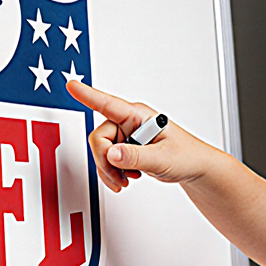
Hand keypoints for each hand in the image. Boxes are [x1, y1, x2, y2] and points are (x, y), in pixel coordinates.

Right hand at [66, 81, 217, 191]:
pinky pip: (108, 160)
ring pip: (102, 152)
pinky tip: (127, 177)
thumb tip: (111, 154)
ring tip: (127, 179)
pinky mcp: (127, 148)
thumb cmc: (187, 155)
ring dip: (110, 170)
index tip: (71, 86)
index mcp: (139, 116)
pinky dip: (113, 173)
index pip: (108, 104)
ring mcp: (127, 136)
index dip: (88, 95)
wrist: (194, 167)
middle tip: (121, 176)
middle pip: (99, 138)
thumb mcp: (162, 158)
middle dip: (106, 161)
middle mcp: (130, 122)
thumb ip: (136, 157)